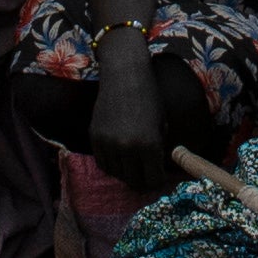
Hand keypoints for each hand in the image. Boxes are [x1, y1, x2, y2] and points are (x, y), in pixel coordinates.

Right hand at [84, 42, 175, 185]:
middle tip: (145, 176)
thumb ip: (159, 149)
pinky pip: (102, 162)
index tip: (158, 177)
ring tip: (132, 166)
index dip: (158, 181)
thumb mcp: (161, 124)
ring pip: (116, 174)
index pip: (153, 180)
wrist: (125, 76)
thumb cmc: (149, 97)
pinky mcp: (95, 137)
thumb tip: (157, 168)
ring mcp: (108, 144)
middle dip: (142, 181)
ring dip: (125, 173)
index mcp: (149, 145)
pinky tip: (119, 158)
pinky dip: (111, 164)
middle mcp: (128, 148)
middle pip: (134, 181)